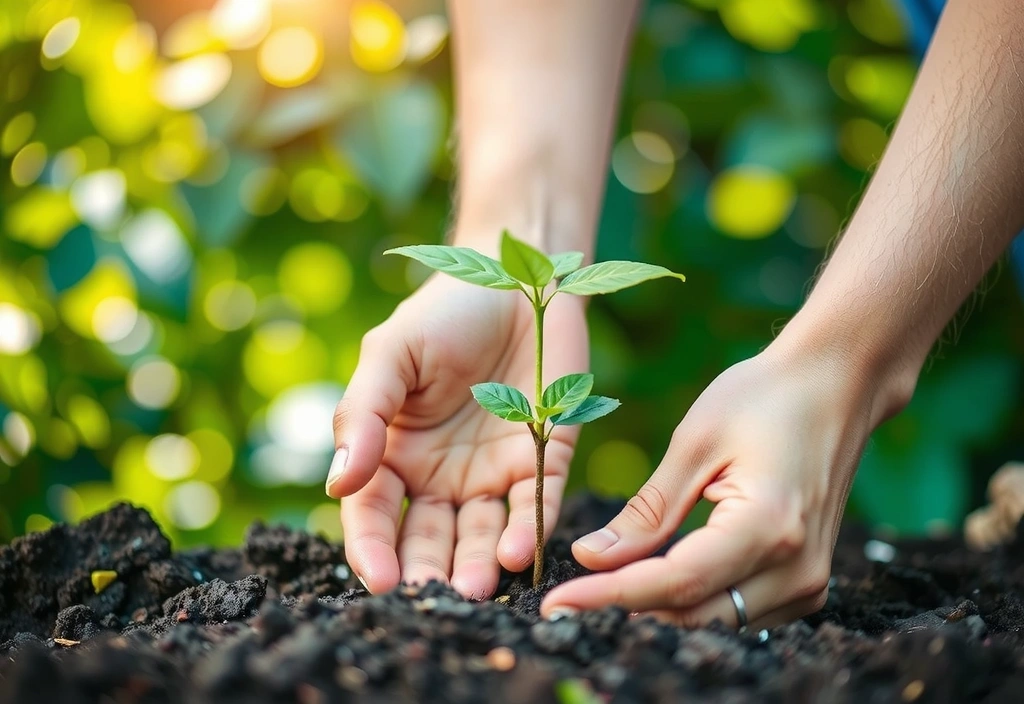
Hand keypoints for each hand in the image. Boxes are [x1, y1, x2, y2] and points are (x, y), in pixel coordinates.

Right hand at [328, 274, 587, 599]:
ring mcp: (493, 472)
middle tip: (435, 600)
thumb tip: (336, 486)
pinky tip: (522, 551)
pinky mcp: (545, 459)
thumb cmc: (444, 314)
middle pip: (427, 537)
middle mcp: (440, 475)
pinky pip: (536, 503)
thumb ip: (362, 416)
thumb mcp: (391, 355)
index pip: (373, 514)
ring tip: (479, 587)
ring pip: (483, 534)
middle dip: (429, 571)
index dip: (372, 549)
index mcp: (394, 453)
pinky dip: (529, 528)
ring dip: (480, 563)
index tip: (381, 581)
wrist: (518, 278)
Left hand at [541, 341, 899, 627]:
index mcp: (768, 526)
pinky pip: (740, 613)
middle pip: (694, 615)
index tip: (556, 602)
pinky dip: (693, 605)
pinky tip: (649, 585)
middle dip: (624, 612)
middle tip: (563, 603)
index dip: (610, 597)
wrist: (837, 384)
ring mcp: (809, 582)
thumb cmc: (764, 397)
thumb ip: (647, 511)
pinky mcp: (807, 582)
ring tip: (597, 595)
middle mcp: (797, 568)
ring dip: (656, 613)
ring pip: (717, 622)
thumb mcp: (695, 442)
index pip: (674, 584)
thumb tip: (591, 558)